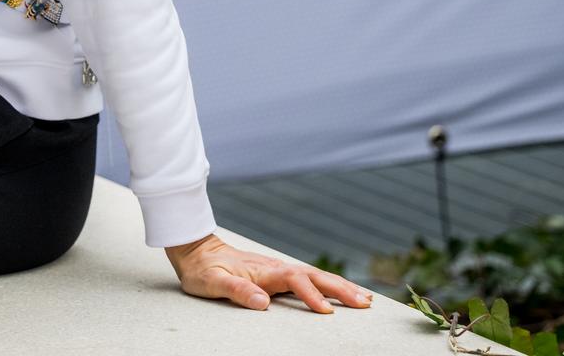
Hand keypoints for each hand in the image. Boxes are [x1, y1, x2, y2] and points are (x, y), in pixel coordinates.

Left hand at [165, 233, 372, 312]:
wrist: (197, 251)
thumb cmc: (203, 270)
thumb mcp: (212, 283)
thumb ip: (237, 291)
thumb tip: (263, 303)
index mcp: (264, 271)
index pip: (295, 281)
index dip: (312, 295)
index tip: (328, 311)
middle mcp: (276, 267)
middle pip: (314, 276)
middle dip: (341, 289)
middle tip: (366, 304)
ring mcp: (279, 269)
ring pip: (316, 276)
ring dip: (341, 286)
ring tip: (366, 299)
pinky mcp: (279, 274)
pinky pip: (310, 279)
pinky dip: (329, 285)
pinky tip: (342, 292)